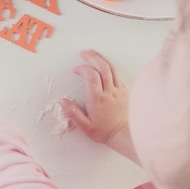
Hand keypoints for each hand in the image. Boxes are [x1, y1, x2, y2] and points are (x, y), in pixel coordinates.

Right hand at [60, 49, 139, 164]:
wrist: (126, 135)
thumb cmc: (106, 132)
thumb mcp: (85, 127)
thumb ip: (73, 114)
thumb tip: (63, 102)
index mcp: (98, 98)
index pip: (91, 76)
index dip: (83, 69)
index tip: (76, 69)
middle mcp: (110, 92)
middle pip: (103, 67)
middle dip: (92, 57)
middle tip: (84, 53)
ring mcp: (119, 91)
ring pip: (112, 69)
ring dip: (102, 59)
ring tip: (94, 53)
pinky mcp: (125, 92)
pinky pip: (118, 75)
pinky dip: (110, 66)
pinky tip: (105, 66)